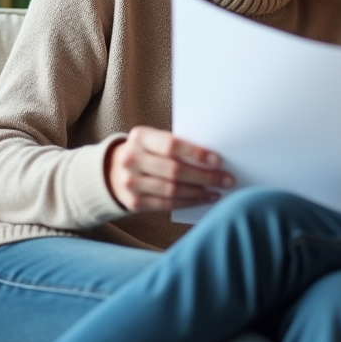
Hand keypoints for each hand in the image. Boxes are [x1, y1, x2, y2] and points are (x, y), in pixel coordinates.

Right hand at [105, 126, 233, 213]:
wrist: (113, 171)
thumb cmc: (146, 152)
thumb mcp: (154, 141)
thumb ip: (176, 146)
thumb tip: (213, 158)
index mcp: (140, 137)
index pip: (171, 145)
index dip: (196, 153)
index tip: (217, 160)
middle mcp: (131, 159)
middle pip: (174, 170)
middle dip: (205, 176)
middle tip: (227, 179)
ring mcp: (130, 183)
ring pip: (172, 190)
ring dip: (200, 192)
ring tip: (218, 190)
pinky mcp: (133, 202)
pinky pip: (166, 205)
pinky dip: (189, 202)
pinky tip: (204, 199)